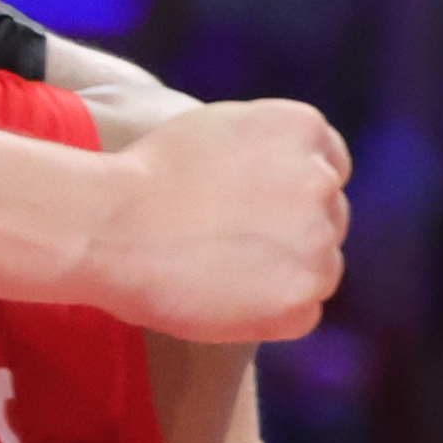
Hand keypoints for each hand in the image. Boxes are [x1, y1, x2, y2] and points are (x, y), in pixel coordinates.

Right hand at [71, 99, 350, 342]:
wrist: (111, 227)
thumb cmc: (147, 177)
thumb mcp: (219, 129)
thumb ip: (271, 149)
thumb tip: (294, 177)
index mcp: (303, 128)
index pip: (331, 165)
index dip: (294, 190)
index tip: (262, 207)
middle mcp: (322, 182)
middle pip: (329, 217)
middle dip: (294, 231)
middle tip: (232, 243)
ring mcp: (319, 243)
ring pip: (320, 266)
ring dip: (285, 274)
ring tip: (221, 270)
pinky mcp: (303, 299)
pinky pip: (303, 311)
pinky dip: (272, 314)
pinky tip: (226, 299)